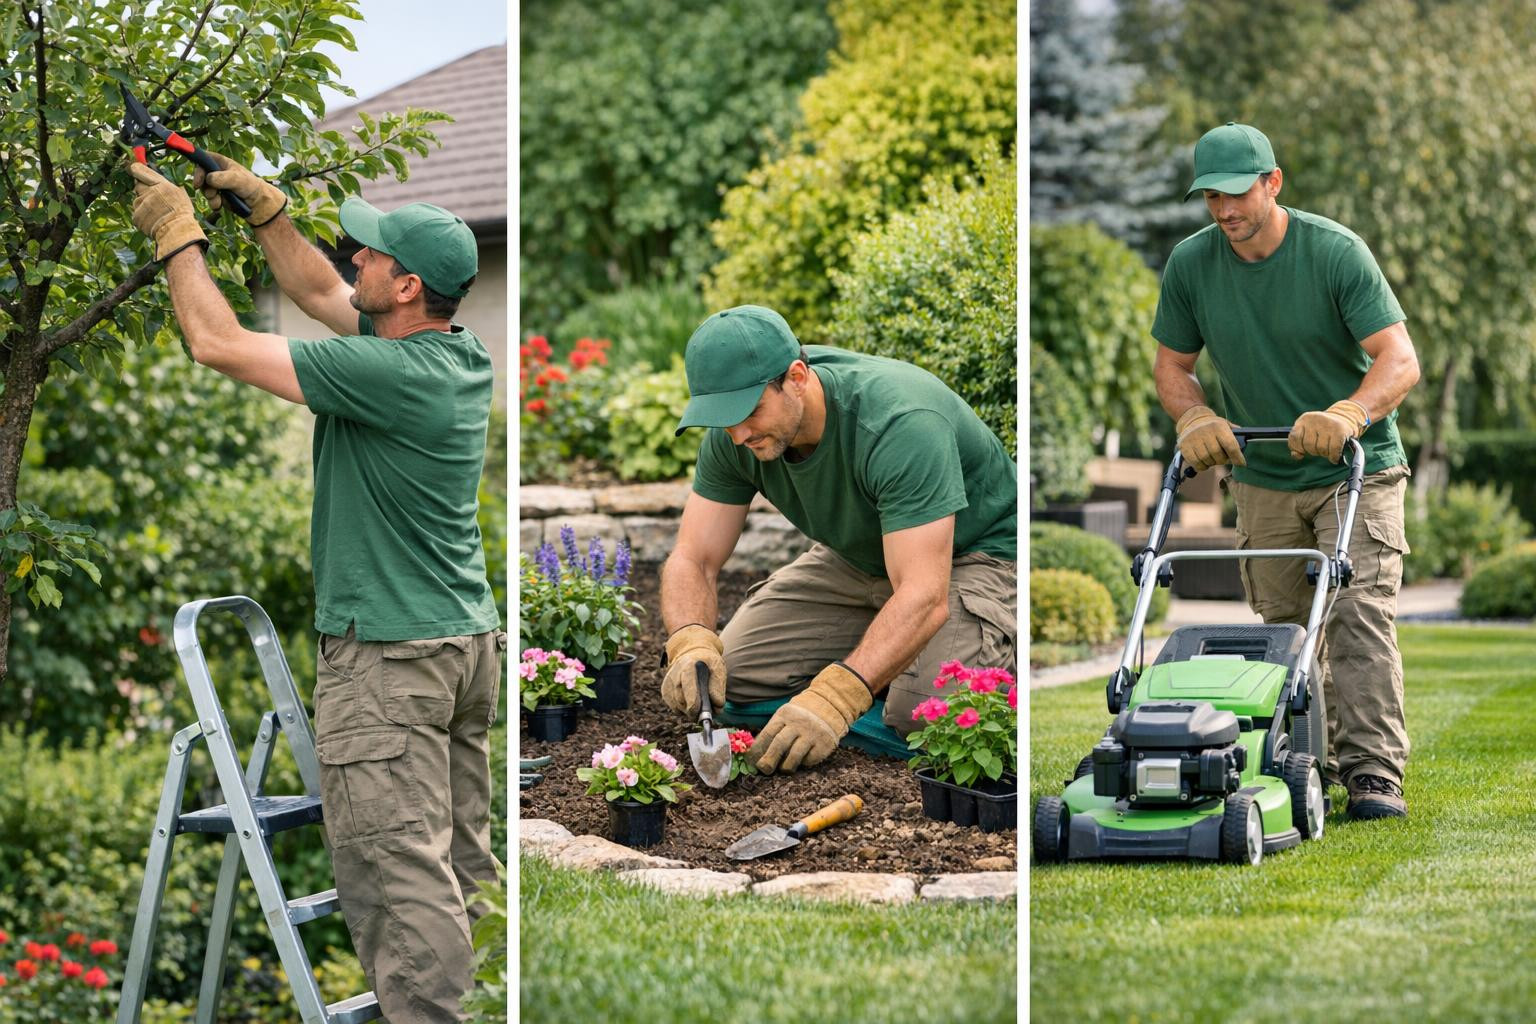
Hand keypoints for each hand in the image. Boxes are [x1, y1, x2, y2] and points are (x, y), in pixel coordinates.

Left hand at [128, 163, 205, 261]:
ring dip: (144, 205)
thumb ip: (166, 185)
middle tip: (154, 199)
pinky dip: (143, 217)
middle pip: (138, 186)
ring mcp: (141, 204)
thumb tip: (159, 181)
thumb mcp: (179, 193)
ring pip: (138, 201)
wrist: (178, 233)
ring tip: (157, 214)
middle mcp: (148, 192)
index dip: (136, 168)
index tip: (132, 167)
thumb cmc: (182, 214)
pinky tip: (153, 221)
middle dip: (143, 190)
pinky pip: (137, 213)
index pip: (141, 170)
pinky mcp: (136, 216)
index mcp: (160, 184)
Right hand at [192, 151, 287, 225]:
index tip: (199, 180)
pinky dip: (213, 203)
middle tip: (210, 193)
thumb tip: (209, 179)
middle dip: (203, 186)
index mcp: (221, 162)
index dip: (198, 167)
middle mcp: (217, 172)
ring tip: (218, 200)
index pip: (203, 158)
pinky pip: (210, 199)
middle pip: (201, 175)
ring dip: (210, 196)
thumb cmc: (251, 186)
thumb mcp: (238, 179)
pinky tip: (220, 206)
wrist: (259, 204)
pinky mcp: (219, 196)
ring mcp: (217, 184)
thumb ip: (223, 178)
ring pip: (204, 189)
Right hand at [659, 624, 725, 715]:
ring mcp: (668, 683)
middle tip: (704, 713)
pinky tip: (691, 702)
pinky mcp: (665, 690)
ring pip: (677, 707)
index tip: (700, 712)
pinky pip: (674, 708)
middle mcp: (674, 674)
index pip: (688, 688)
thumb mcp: (718, 668)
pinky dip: (684, 709)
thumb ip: (718, 686)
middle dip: (693, 710)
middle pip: (681, 701)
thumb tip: (717, 706)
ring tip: (700, 705)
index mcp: (688, 666)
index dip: (694, 703)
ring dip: (689, 711)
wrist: (693, 653)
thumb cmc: (707, 662)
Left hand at [749, 663, 871, 774]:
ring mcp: (811, 734)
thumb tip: (756, 755)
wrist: (830, 706)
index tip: (751, 761)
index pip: (768, 734)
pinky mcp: (823, 745)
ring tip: (783, 769)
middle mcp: (798, 724)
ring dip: (785, 766)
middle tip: (764, 770)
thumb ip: (773, 732)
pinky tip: (802, 760)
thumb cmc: (800, 716)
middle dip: (769, 760)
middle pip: (780, 744)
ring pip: (794, 755)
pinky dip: (803, 763)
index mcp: (784, 715)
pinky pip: (809, 760)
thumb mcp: (786, 716)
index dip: (758, 749)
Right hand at [1175, 405, 1245, 471]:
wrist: (1193, 419)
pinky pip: (1196, 463)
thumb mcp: (1226, 425)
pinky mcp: (1184, 447)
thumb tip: (1244, 447)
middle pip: (1218, 455)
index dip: (1237, 457)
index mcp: (1218, 426)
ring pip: (1207, 460)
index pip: (1231, 445)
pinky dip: (1202, 466)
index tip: (1241, 463)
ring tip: (1212, 458)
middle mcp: (1205, 432)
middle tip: (1224, 459)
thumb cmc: (1213, 426)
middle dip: (1223, 460)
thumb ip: (1235, 435)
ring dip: (1212, 463)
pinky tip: (1204, 461)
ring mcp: (1193, 440)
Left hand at [1289, 400, 1368, 461]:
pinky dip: (1334, 457)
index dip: (1297, 447)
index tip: (1303, 450)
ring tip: (1328, 449)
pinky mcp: (1340, 430)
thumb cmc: (1324, 429)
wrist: (1346, 417)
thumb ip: (1298, 444)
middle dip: (1313, 451)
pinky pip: (1334, 450)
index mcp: (1304, 419)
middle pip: (1308, 445)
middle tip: (1320, 448)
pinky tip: (1334, 456)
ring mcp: (1328, 424)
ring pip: (1321, 449)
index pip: (1294, 437)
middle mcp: (1316, 419)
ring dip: (1325, 454)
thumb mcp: (1308, 432)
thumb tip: (1296, 455)